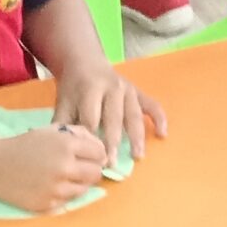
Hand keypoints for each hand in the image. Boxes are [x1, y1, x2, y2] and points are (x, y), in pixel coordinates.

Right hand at [0, 125, 107, 212]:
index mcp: (65, 145)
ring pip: (84, 190)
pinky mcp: (47, 204)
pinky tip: (50, 186)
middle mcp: (63, 167)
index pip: (99, 153)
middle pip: (96, 174)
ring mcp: (55, 188)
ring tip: (63, 176)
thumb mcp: (51, 131)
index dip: (97, 154)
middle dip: (92, 170)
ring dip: (78, 183)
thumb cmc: (24, 145)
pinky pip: (67, 201)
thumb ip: (77, 135)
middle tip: (81, 168)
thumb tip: (101, 148)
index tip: (92, 156)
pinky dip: (63, 194)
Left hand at [52, 67, 166, 162]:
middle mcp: (112, 87)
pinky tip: (163, 134)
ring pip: (134, 115)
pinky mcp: (138, 92)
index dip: (91, 138)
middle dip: (113, 142)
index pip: (91, 117)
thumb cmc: (73, 87)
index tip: (91, 157)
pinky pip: (152, 105)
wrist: (85, 62)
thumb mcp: (63, 102)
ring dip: (137, 136)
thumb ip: (63, 123)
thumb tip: (63, 149)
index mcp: (90, 88)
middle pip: (114, 118)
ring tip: (137, 156)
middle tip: (112, 163)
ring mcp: (128, 89)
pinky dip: (159, 118)